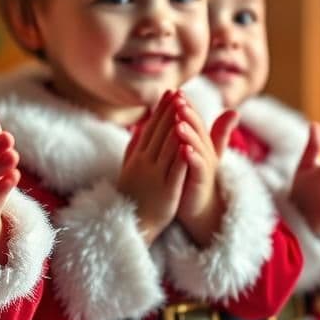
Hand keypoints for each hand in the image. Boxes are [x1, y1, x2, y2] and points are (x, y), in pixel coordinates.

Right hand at [116, 90, 188, 244]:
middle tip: (179, 93)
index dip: (161, 110)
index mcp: (137, 158)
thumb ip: (133, 149)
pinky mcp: (167, 191)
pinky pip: (176, 170)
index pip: (150, 129)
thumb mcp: (129, 170)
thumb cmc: (132, 198)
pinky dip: (183, 155)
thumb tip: (138, 129)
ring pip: (168, 148)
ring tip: (187, 109)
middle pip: (159, 133)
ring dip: (177, 127)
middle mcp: (144, 164)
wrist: (133, 226)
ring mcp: (155, 177)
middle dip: (170, 112)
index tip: (170, 93)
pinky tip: (191, 142)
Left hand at [172, 94, 239, 247]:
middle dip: (187, 113)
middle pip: (196, 128)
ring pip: (197, 146)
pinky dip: (191, 158)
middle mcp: (204, 151)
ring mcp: (203, 166)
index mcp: (198, 142)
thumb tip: (191, 114)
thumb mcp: (194, 152)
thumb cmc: (191, 177)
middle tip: (178, 100)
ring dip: (189, 133)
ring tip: (179, 122)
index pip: (192, 119)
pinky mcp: (201, 182)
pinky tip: (184, 149)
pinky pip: (197, 168)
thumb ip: (188, 134)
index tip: (173, 91)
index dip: (185, 105)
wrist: (199, 208)